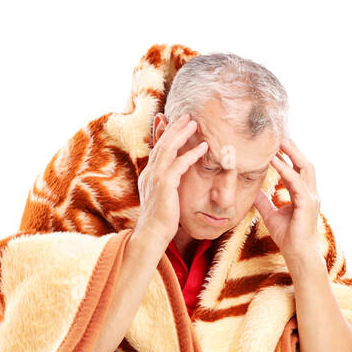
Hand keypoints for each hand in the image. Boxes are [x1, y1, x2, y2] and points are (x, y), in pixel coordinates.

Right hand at [134, 112, 207, 247]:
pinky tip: (203, 148)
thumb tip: (173, 184)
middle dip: (174, 128)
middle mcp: (150, 173)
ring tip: (195, 123)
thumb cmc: (160, 222)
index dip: (166, 135)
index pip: (158, 149)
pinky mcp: (164, 184)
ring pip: (169, 148)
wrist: (151, 235)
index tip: (176, 124)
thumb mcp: (162, 200)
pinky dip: (192, 154)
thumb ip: (166, 188)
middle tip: (187, 116)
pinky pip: (180, 164)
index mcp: (148, 176)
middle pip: (162, 143)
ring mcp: (156, 177)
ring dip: (182, 134)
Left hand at [253, 136, 320, 264]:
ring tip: (279, 142)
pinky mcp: (307, 204)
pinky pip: (296, 182)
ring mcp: (311, 198)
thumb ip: (264, 202)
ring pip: (304, 168)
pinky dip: (286, 170)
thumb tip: (253, 192)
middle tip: (280, 135)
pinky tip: (275, 162)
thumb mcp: (271, 215)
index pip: (298, 170)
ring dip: (292, 154)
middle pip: (304, 163)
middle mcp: (310, 193)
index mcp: (303, 195)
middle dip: (293, 149)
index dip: (288, 156)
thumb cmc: (288, 237)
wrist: (297, 254)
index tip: (276, 145)